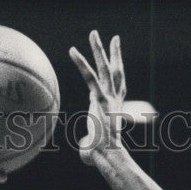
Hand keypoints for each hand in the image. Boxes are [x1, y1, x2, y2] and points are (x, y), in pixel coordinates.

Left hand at [69, 30, 126, 166]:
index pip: (118, 84)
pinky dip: (80, 63)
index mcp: (114, 106)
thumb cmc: (100, 156)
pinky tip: (73, 50)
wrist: (108, 156)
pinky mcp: (100, 98)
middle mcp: (114, 99)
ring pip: (103, 68)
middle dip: (111, 53)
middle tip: (110, 37)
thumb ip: (88, 145)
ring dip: (98, 49)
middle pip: (114, 71)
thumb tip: (84, 153)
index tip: (116, 53)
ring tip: (93, 33)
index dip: (118, 67)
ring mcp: (108, 97)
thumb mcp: (93, 147)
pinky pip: (88, 77)